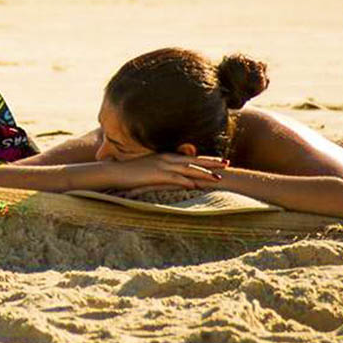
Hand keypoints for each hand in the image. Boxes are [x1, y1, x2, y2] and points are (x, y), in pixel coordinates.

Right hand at [102, 154, 227, 190]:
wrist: (115, 172)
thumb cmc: (131, 172)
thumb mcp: (150, 168)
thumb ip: (164, 171)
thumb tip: (178, 178)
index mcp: (166, 156)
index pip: (190, 157)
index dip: (206, 159)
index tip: (220, 160)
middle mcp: (167, 159)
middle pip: (193, 160)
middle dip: (211, 162)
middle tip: (227, 163)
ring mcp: (162, 166)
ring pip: (188, 169)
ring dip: (204, 173)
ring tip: (218, 177)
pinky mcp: (156, 174)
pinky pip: (175, 178)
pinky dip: (187, 181)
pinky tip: (196, 185)